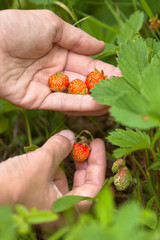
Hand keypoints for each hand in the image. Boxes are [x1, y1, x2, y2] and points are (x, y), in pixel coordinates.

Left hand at [0, 9, 120, 115]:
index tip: (121, 76)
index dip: (103, 70)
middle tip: (122, 92)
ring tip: (114, 102)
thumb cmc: (15, 28)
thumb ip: (77, 39)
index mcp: (58, 51)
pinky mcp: (36, 101)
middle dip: (102, 87)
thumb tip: (101, 47)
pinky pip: (61, 103)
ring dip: (94, 99)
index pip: (86, 63)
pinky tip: (97, 104)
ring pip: (74, 96)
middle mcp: (54, 70)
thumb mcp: (50, 26)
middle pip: (82, 82)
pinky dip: (79, 105)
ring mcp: (45, 87)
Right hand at [0, 130, 105, 211]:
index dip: (98, 162)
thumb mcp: (41, 162)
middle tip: (87, 143)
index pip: (95, 186)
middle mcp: (60, 211)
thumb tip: (70, 135)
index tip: (97, 143)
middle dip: (85, 161)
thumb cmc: (13, 186)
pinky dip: (55, 164)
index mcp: (68, 211)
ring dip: (68, 160)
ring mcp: (48, 204)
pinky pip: (52, 179)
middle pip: (83, 184)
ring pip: (66, 180)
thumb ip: (60, 147)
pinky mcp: (37, 196)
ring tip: (69, 143)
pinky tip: (53, 151)